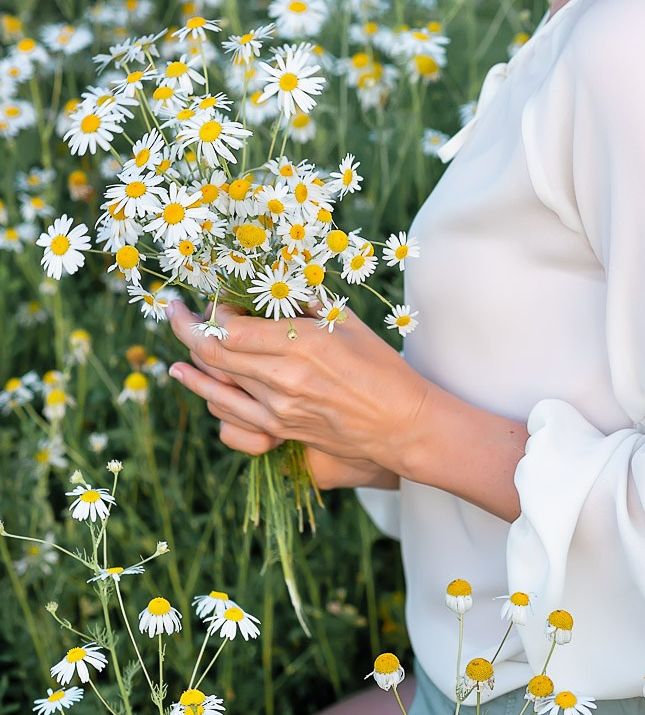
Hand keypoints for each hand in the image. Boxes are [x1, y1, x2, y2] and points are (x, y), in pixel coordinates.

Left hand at [165, 299, 427, 486]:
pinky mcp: (277, 431)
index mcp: (302, 346)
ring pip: (212, 383)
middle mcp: (282, 380)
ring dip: (188, 357)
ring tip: (178, 331)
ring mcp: (276, 410)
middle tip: (173, 307)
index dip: (213, 310)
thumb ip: (304, 303)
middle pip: (212, 353)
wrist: (400, 424)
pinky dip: (204, 391)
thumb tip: (271, 283)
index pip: (233, 327)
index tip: (214, 295)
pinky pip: (226, 413)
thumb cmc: (381, 366)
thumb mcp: (346, 322)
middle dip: (186, 325)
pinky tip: (188, 375)